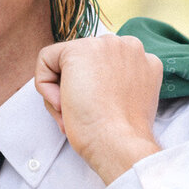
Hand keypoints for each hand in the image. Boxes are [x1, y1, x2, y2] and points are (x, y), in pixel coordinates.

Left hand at [35, 35, 163, 184]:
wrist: (119, 143)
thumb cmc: (122, 136)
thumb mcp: (128, 103)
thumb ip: (116, 85)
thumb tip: (87, 83)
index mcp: (144, 60)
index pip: (105, 66)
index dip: (95, 92)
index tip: (99, 114)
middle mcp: (129, 45)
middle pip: (86, 62)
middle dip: (78, 88)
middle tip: (82, 116)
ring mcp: (104, 44)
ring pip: (65, 61)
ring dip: (62, 89)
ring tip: (73, 113)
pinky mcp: (78, 50)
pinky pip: (45, 60)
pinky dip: (44, 85)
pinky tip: (62, 104)